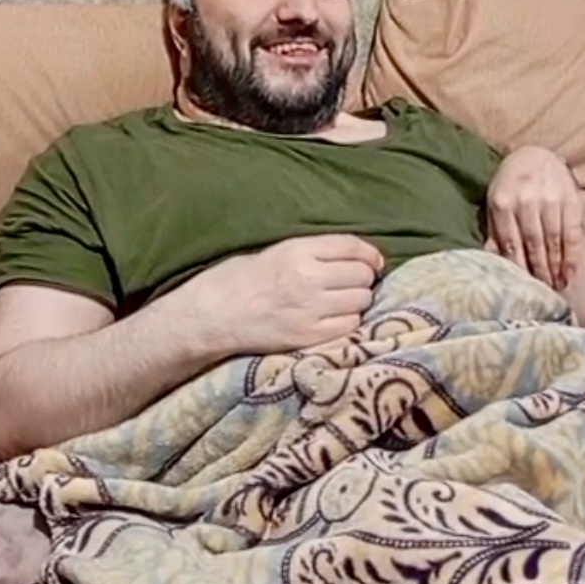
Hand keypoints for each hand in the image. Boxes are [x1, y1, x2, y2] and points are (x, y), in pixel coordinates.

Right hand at [182, 234, 384, 354]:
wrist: (210, 317)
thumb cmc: (236, 280)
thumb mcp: (273, 252)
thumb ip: (311, 253)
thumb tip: (350, 258)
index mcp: (297, 251)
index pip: (352, 247)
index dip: (370, 254)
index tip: (374, 261)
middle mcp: (308, 278)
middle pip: (362, 275)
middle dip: (363, 278)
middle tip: (352, 283)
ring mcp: (310, 310)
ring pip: (361, 302)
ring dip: (357, 301)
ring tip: (342, 302)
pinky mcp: (308, 336)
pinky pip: (350, 327)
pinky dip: (348, 322)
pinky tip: (333, 319)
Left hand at [485, 146, 583, 290]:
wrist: (535, 155)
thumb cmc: (510, 186)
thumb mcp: (495, 205)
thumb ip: (494, 232)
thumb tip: (487, 263)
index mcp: (502, 204)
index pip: (510, 244)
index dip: (517, 270)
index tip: (521, 290)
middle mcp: (526, 201)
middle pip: (532, 245)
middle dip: (538, 272)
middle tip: (541, 294)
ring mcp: (550, 200)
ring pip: (553, 242)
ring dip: (555, 268)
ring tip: (555, 287)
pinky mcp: (571, 199)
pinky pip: (572, 233)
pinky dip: (571, 256)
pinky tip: (570, 272)